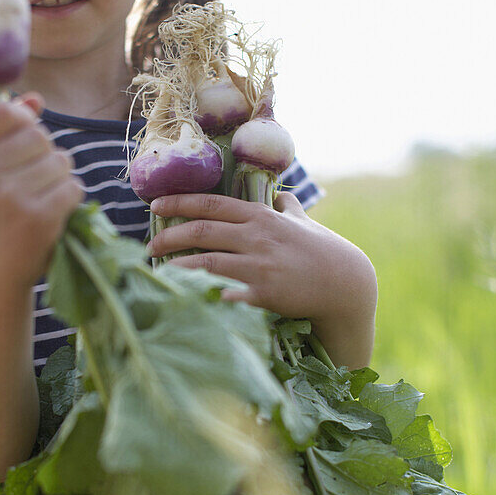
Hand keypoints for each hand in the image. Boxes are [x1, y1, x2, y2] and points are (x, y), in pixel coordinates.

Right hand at [0, 93, 83, 288]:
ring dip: (58, 177)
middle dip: (43, 154)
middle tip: (28, 182)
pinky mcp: (39, 218)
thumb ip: (4, 130)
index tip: (21, 139)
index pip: (4, 111)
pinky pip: (72, 186)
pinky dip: (69, 198)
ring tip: (37, 199)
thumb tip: (35, 99)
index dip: (22, 121)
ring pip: (60, 160)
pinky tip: (50, 214)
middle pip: (38, 135)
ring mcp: (10, 198)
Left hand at [147, 191, 377, 367]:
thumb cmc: (323, 250)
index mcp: (260, 217)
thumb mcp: (303, 222)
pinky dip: (205, 296)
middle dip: (168, 236)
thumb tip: (280, 195)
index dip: (179, 202)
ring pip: (207, 262)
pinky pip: (227, 294)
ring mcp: (259, 266)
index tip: (154, 205)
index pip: (211, 203)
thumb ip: (287, 208)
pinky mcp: (265, 293)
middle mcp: (256, 237)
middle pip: (201, 231)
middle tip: (149, 246)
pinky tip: (186, 299)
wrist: (346, 282)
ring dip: (178, 266)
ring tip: (159, 272)